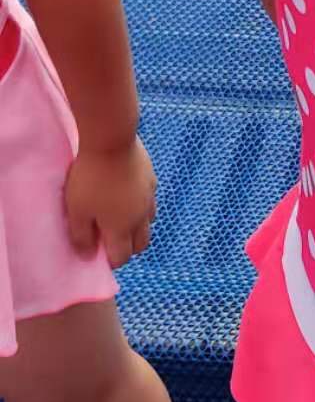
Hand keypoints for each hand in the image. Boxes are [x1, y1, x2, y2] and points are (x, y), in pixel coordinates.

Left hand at [63, 136, 157, 267]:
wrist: (111, 141)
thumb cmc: (90, 178)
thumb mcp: (76, 209)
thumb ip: (81, 236)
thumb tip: (87, 254)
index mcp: (121, 229)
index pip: (121, 258)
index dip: (109, 261)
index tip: (96, 251)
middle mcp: (141, 218)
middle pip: (140, 245)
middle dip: (126, 248)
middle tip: (108, 237)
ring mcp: (149, 197)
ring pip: (149, 223)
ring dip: (136, 227)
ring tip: (119, 214)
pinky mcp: (152, 179)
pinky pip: (150, 200)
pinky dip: (141, 205)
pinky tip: (127, 192)